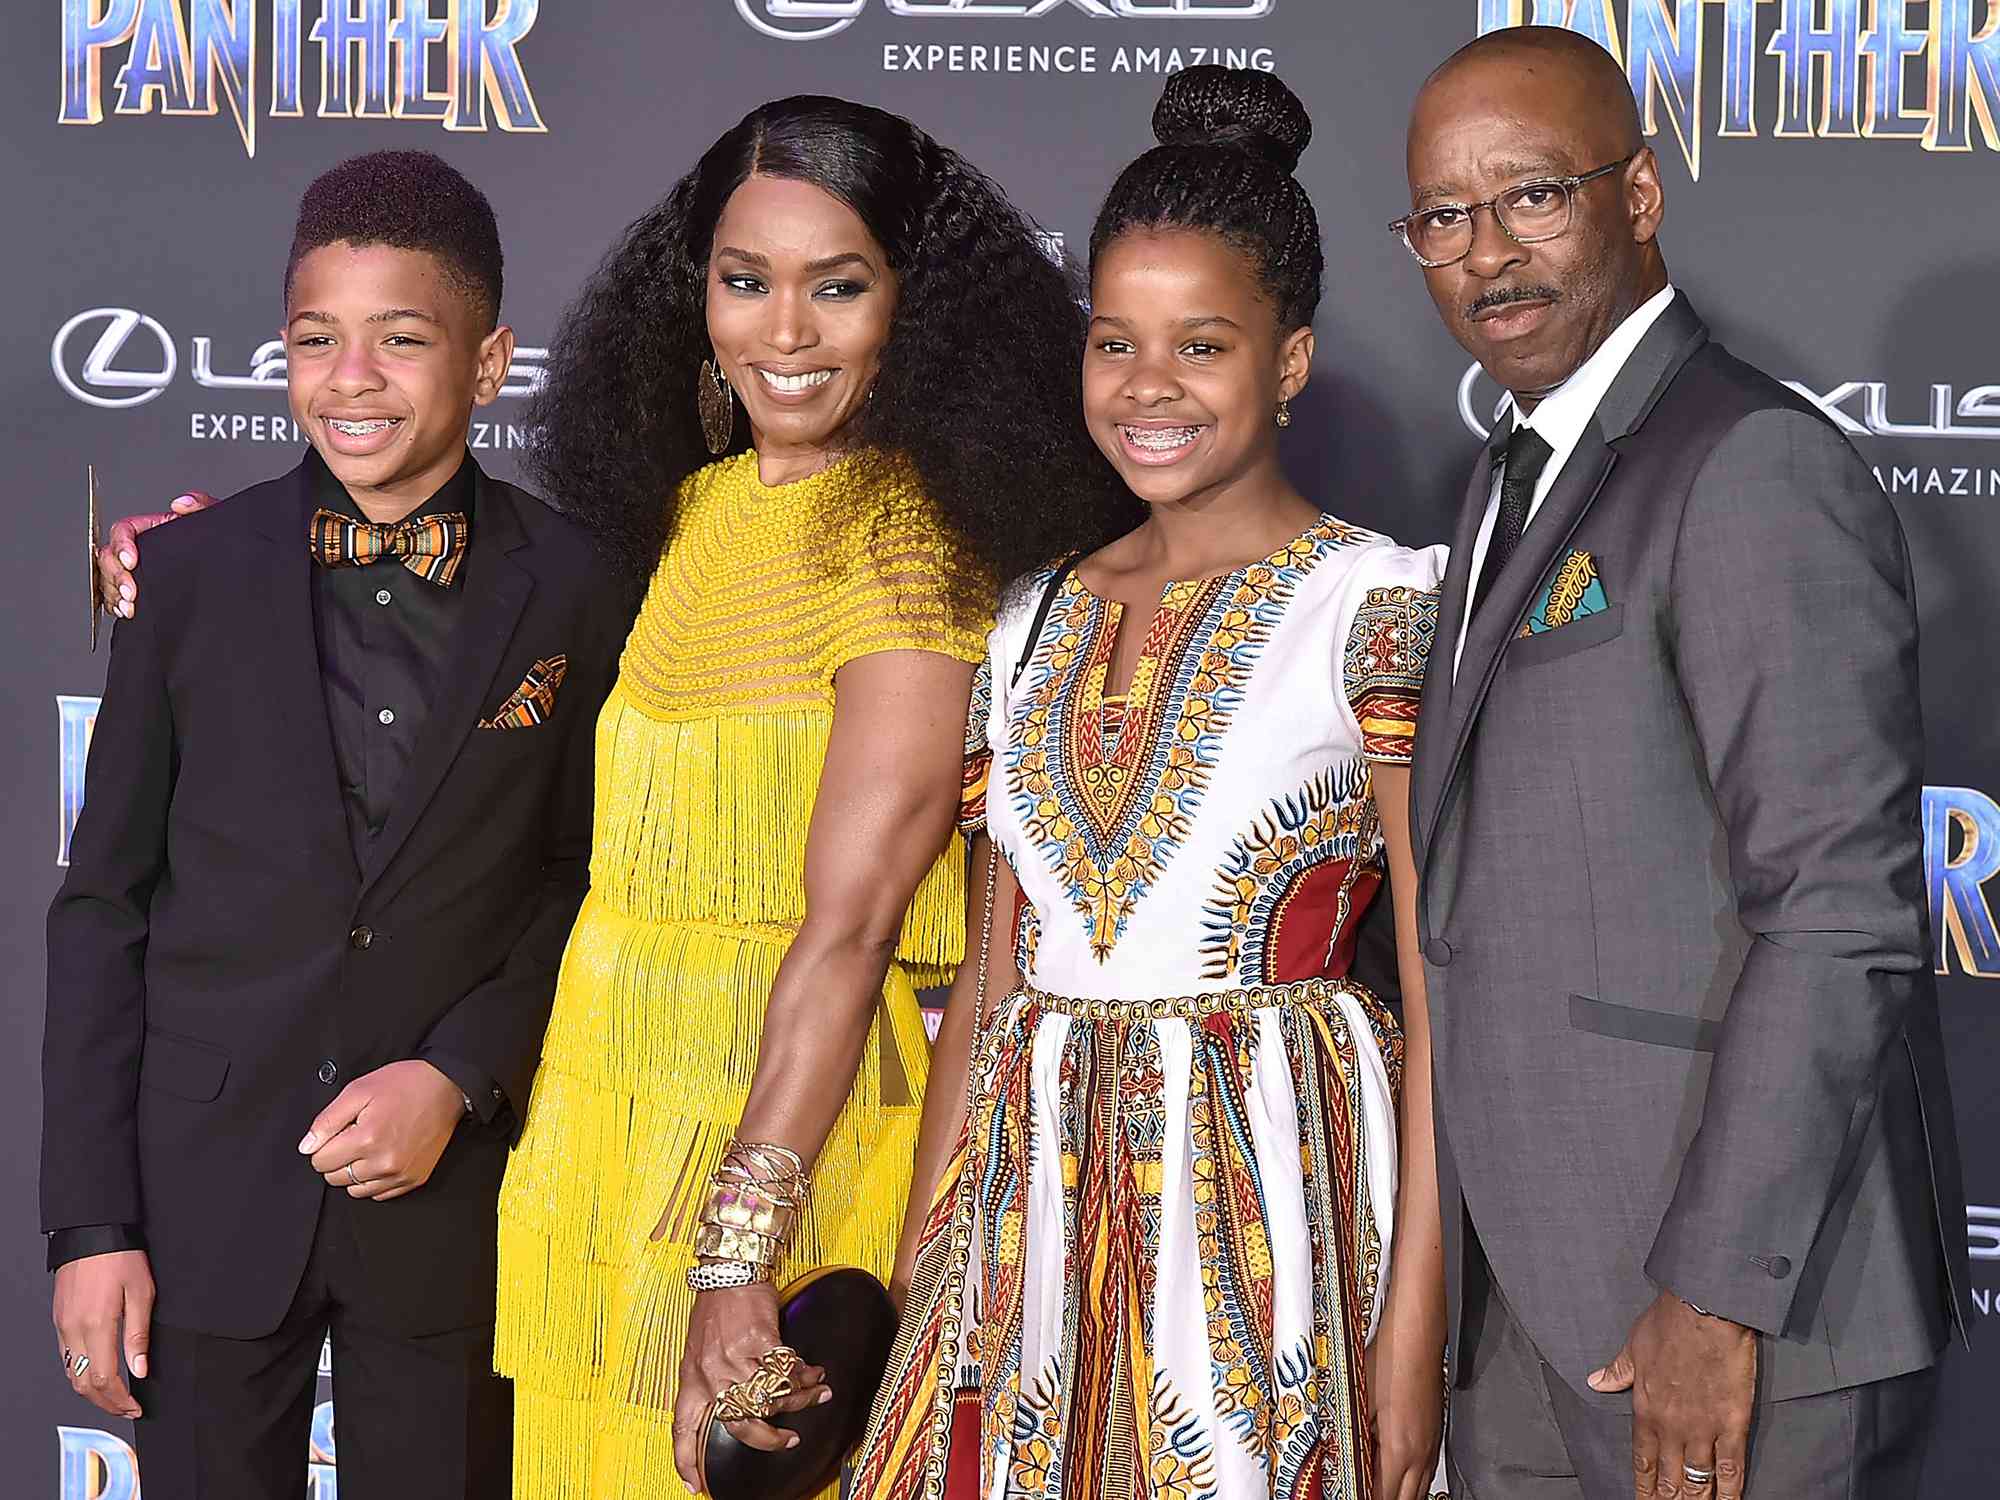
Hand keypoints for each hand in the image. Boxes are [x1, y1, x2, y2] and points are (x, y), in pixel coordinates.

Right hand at [52, 1249, 153, 1418]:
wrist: (92, 1233)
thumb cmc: (120, 1257)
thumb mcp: (142, 1293)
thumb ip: (138, 1336)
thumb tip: (140, 1369)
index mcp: (96, 1325)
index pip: (103, 1379)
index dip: (119, 1399)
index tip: (135, 1406)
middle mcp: (73, 1330)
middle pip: (82, 1384)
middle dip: (105, 1403)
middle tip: (126, 1408)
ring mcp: (62, 1326)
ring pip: (70, 1374)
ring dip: (91, 1392)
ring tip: (114, 1397)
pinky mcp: (59, 1320)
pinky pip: (65, 1357)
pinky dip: (79, 1373)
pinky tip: (96, 1373)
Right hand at [97, 492, 214, 618]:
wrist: (231, 566)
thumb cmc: (217, 540)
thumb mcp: (213, 520)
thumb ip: (201, 504)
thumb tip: (181, 504)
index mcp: (152, 527)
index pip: (124, 530)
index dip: (122, 545)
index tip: (131, 562)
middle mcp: (141, 547)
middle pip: (110, 556)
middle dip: (117, 576)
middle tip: (131, 594)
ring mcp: (138, 568)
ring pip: (108, 576)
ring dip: (114, 593)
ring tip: (128, 607)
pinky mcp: (139, 587)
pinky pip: (114, 594)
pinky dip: (116, 603)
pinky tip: (126, 611)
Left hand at [299, 1060, 464, 1200]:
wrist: (448, 1086)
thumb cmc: (403, 1084)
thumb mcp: (359, 1090)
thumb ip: (327, 1120)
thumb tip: (307, 1147)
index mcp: (366, 1139)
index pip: (320, 1161)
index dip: (324, 1144)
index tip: (339, 1131)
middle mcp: (383, 1163)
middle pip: (335, 1178)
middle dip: (337, 1158)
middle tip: (354, 1136)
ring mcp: (400, 1174)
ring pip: (356, 1190)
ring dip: (355, 1171)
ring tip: (369, 1147)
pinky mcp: (415, 1179)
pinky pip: (380, 1194)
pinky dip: (375, 1180)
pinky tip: (383, 1157)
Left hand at [670, 1282, 829, 1493]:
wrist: (728, 1269)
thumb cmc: (715, 1309)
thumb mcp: (699, 1351)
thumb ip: (710, 1380)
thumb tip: (730, 1408)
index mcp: (692, 1379)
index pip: (683, 1429)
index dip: (686, 1461)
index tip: (694, 1487)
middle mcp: (711, 1373)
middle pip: (742, 1424)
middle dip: (770, 1439)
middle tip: (789, 1440)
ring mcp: (735, 1357)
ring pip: (773, 1397)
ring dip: (801, 1400)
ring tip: (817, 1394)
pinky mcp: (760, 1339)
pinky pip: (788, 1370)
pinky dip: (806, 1375)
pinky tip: (814, 1372)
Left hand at [1369, 1306, 1445, 1499]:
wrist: (1416, 1338)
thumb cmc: (1388, 1362)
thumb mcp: (1359, 1403)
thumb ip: (1353, 1440)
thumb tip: (1343, 1462)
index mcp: (1399, 1450)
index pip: (1383, 1497)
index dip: (1365, 1499)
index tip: (1351, 1493)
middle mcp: (1421, 1455)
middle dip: (1383, 1499)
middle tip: (1361, 1491)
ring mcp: (1432, 1446)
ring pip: (1419, 1491)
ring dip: (1398, 1494)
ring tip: (1375, 1486)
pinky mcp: (1435, 1435)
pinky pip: (1426, 1473)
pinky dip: (1411, 1482)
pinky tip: (1395, 1474)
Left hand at [1589, 1291, 1755, 1499]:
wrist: (1703, 1311)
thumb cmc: (1666, 1324)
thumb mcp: (1632, 1346)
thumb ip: (1617, 1371)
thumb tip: (1595, 1382)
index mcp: (1645, 1409)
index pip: (1642, 1458)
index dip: (1644, 1484)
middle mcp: (1671, 1426)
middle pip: (1670, 1476)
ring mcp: (1703, 1428)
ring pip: (1698, 1479)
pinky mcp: (1732, 1424)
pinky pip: (1731, 1467)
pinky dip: (1730, 1490)